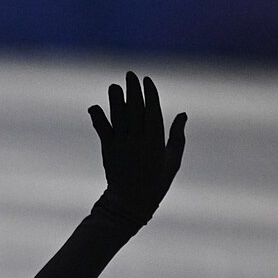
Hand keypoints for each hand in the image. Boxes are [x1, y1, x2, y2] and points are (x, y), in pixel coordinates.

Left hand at [88, 72, 186, 222]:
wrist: (131, 203)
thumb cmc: (156, 182)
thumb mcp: (172, 159)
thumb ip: (177, 136)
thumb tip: (183, 114)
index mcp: (156, 141)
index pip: (152, 111)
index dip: (149, 94)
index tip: (147, 80)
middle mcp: (138, 141)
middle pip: (135, 110)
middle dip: (133, 90)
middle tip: (130, 74)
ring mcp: (121, 145)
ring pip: (118, 118)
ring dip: (115, 101)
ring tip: (114, 86)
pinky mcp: (108, 151)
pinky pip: (103, 131)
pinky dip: (98, 119)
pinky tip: (94, 107)